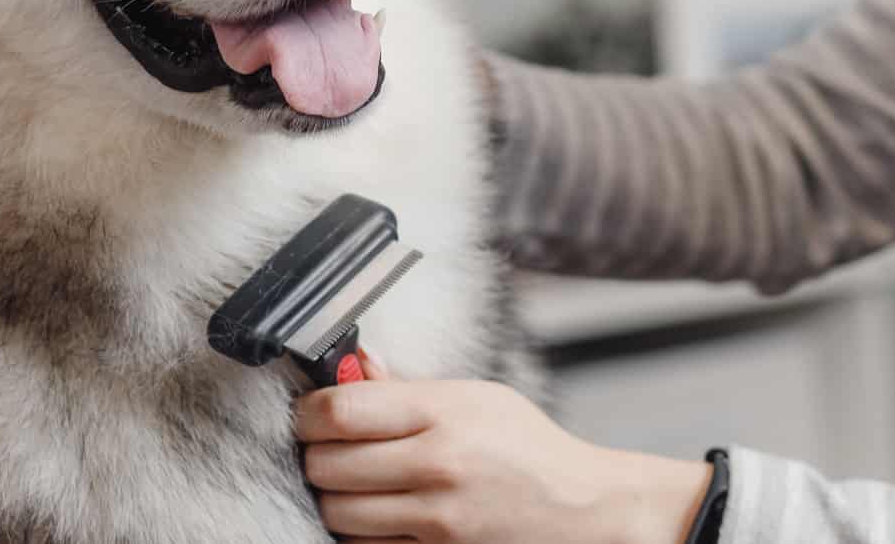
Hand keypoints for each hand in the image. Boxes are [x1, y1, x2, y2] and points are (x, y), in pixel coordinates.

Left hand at [294, 354, 709, 543]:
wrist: (587, 510)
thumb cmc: (530, 448)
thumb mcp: (475, 397)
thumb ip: (407, 388)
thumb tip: (355, 367)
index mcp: (442, 412)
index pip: (338, 411)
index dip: (307, 413)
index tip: (310, 415)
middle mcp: (436, 463)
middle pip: (325, 464)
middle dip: (317, 456)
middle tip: (329, 448)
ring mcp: (437, 517)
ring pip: (337, 511)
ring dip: (334, 497)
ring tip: (354, 481)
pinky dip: (363, 530)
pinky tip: (381, 511)